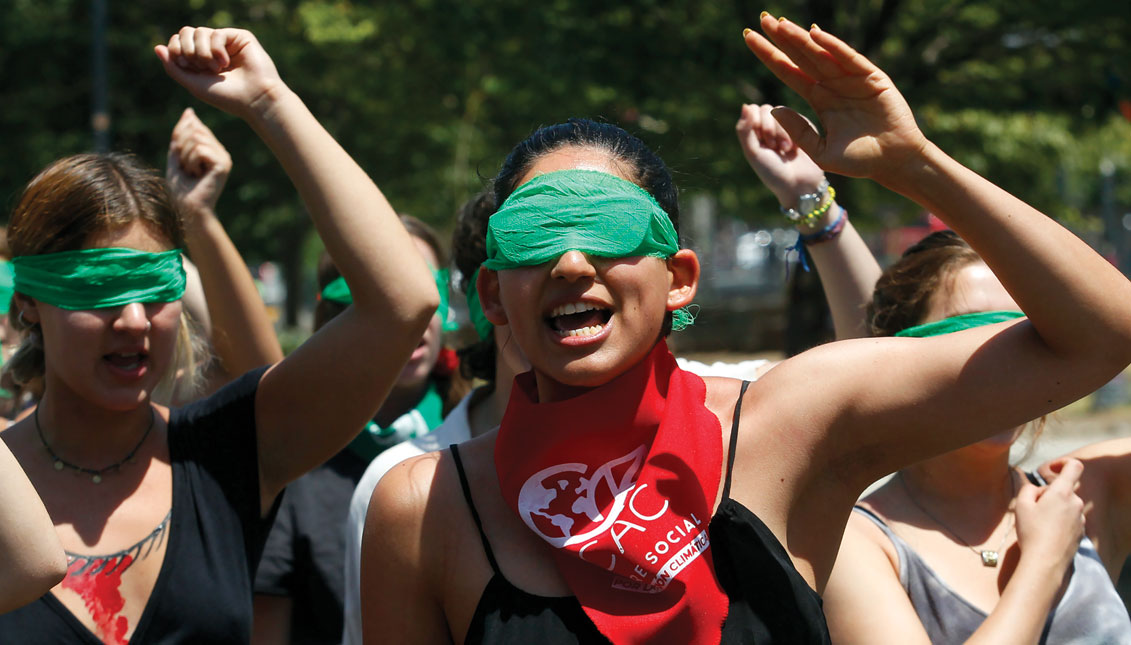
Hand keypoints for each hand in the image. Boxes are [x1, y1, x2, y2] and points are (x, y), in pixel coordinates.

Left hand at [155, 27, 284, 119]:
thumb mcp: (193, 84)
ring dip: (202, 52)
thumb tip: (157, 48)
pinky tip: (226, 63)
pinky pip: (216, 33)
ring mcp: (226, 42)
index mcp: (200, 60)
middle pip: (186, 32)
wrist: (253, 99)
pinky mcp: (239, 37)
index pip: (177, 41)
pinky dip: (216, 49)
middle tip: (200, 66)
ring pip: (199, 32)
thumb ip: (173, 67)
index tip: (186, 65)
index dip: (176, 49)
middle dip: (188, 49)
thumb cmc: (226, 97)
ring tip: (217, 68)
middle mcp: (212, 49)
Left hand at [166, 108, 230, 215]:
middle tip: (185, 168)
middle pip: (193, 129)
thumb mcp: (176, 155)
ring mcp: (223, 157)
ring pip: (196, 139)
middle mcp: (220, 151)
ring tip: (191, 173)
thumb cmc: (180, 187)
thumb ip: (181, 134)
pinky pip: (200, 150)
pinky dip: (191, 162)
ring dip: (185, 158)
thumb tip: (189, 112)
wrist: (186, 209)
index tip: (179, 158)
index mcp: (211, 148)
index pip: (193, 125)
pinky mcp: (223, 165)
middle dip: (181, 147)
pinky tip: (196, 175)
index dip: (179, 137)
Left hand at [735, 103, 825, 207]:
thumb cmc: (772, 172)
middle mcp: (769, 127)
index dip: (756, 121)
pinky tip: (796, 148)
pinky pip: (797, 116)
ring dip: (782, 132)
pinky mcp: (802, 127)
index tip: (761, 140)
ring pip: (782, 111)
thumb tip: (745, 106)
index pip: (752, 110)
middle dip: (770, 128)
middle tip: (774, 147)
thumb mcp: (753, 153)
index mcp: (754, 133)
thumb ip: (744, 130)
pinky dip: (794, 132)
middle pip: (766, 109)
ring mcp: (786, 126)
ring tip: (785, 149)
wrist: (800, 185)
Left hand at [743, 15, 928, 180]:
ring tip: (780, 24)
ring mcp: (851, 79)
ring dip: (801, 38)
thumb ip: (798, 131)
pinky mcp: (871, 78)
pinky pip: (849, 58)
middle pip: (800, 57)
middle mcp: (832, 85)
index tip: (750, 39)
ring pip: (820, 54)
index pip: (788, 72)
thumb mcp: (821, 151)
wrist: (894, 163)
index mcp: (819, 100)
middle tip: (762, 19)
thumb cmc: (860, 161)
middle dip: (781, 39)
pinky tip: (814, 34)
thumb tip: (774, 109)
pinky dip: (833, 46)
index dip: (770, 56)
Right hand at [1014, 460, 1084, 573]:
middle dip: (1049, 493)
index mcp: (1062, 493)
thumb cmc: (1032, 532)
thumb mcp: (1021, 505)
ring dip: (1055, 508)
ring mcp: (1080, 519)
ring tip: (1039, 523)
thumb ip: (1029, 489)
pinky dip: (1060, 520)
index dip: (1063, 462)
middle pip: (1065, 489)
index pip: (1074, 466)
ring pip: (1067, 505)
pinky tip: (1047, 533)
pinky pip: (1070, 519)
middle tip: (1033, 507)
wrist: (1046, 561)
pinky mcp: (1081, 532)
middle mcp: (1076, 503)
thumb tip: (1037, 490)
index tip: (1051, 469)